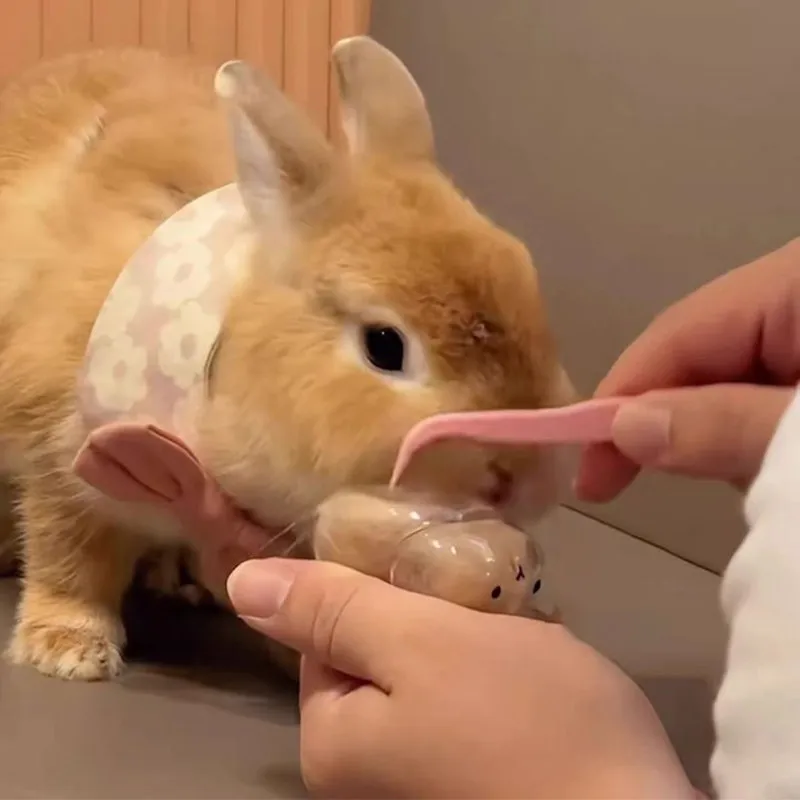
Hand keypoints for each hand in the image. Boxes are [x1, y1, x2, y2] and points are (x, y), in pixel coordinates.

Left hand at [227, 557, 694, 798]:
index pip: (328, 628)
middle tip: (488, 602)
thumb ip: (331, 610)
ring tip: (518, 626)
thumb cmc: (526, 719)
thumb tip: (242, 583)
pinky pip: (468, 696)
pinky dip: (496, 667)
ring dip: (470, 633)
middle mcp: (365, 770)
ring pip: (429, 664)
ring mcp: (421, 775)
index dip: (380, 588)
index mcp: (334, 739)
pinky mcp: (474, 774)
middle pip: (380, 647)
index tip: (434, 576)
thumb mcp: (421, 643)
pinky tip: (535, 662)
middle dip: (432, 612)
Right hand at [576, 237, 799, 501]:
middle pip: (700, 356)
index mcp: (793, 282)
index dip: (621, 401)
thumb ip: (726, 425)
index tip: (589, 477)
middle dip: (681, 425)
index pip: (677, 334)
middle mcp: (792, 294)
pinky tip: (782, 466)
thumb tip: (625, 428)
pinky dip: (762, 437)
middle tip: (661, 490)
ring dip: (729, 437)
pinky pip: (766, 391)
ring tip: (767, 486)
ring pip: (732, 380)